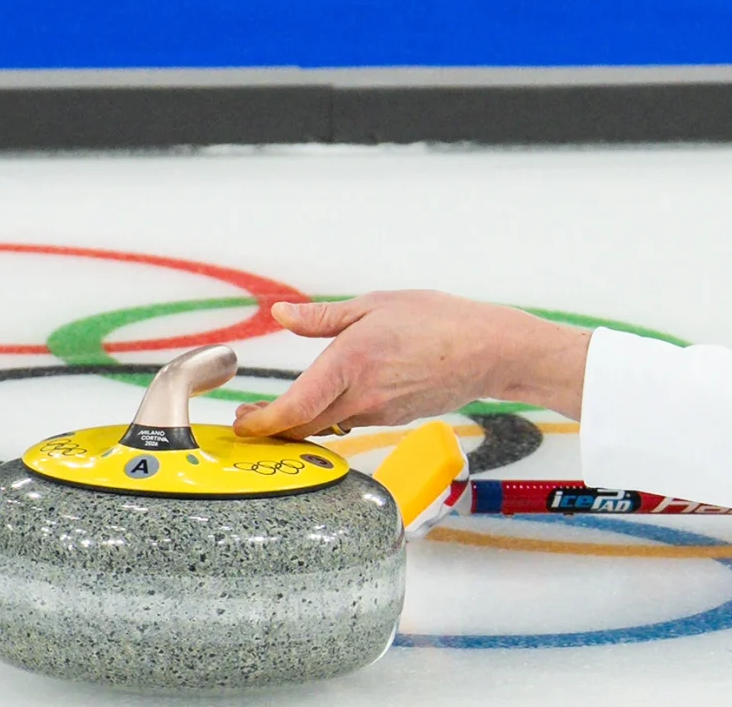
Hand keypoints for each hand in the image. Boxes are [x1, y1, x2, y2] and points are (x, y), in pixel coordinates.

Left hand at [231, 291, 591, 439]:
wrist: (490, 351)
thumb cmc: (440, 320)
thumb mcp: (376, 304)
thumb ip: (323, 317)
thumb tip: (282, 315)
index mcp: (350, 363)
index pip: (293, 410)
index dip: (260, 424)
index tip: (240, 423)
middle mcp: (362, 396)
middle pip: (303, 427)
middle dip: (272, 426)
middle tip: (249, 417)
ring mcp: (380, 412)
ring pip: (328, 424)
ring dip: (304, 418)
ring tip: (286, 405)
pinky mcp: (395, 418)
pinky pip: (354, 419)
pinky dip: (336, 412)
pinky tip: (338, 394)